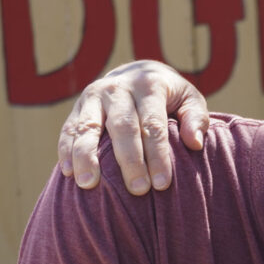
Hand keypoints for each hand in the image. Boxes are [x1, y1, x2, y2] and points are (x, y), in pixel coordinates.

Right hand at [58, 60, 209, 194]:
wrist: (137, 73)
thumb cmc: (170, 97)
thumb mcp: (190, 99)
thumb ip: (196, 118)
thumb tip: (195, 143)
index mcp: (149, 85)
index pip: (153, 123)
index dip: (158, 154)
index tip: (163, 183)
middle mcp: (119, 88)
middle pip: (123, 127)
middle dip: (130, 160)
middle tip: (138, 190)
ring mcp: (94, 96)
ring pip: (89, 127)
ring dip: (87, 157)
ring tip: (89, 184)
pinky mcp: (77, 107)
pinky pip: (69, 129)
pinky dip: (67, 150)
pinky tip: (68, 173)